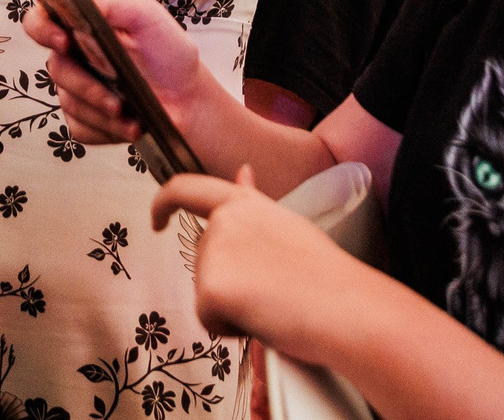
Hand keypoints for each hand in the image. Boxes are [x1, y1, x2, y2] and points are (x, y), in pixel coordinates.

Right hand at [22, 0, 206, 146]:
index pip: (41, 21)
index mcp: (84, 28)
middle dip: (86, 85)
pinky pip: (80, 127)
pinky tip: (129, 126)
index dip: (42, 29)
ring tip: (131, 116)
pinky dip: (106, 130)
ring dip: (101, 112)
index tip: (63, 41)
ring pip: (69, 102)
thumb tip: (83, 1)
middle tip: (115, 99)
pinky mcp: (84, 120)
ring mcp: (78, 90)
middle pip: (56, 68)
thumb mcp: (150, 19)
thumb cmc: (170, 57)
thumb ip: (116, 5)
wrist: (189, 102)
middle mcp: (76, 57)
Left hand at [153, 166, 362, 356]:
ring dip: (233, 306)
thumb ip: (253, 204)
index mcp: (244, 204)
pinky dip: (231, 330)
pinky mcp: (210, 288)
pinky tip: (264, 320)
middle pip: (202, 261)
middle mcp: (224, 221)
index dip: (164, 202)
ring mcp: (215, 252)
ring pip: (205, 293)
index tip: (157, 219)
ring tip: (274, 304)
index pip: (188, 188)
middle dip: (228, 283)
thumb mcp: (286, 225)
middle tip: (272, 291)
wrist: (347, 309)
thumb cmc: (326, 277)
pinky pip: (208, 321)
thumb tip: (241, 173)